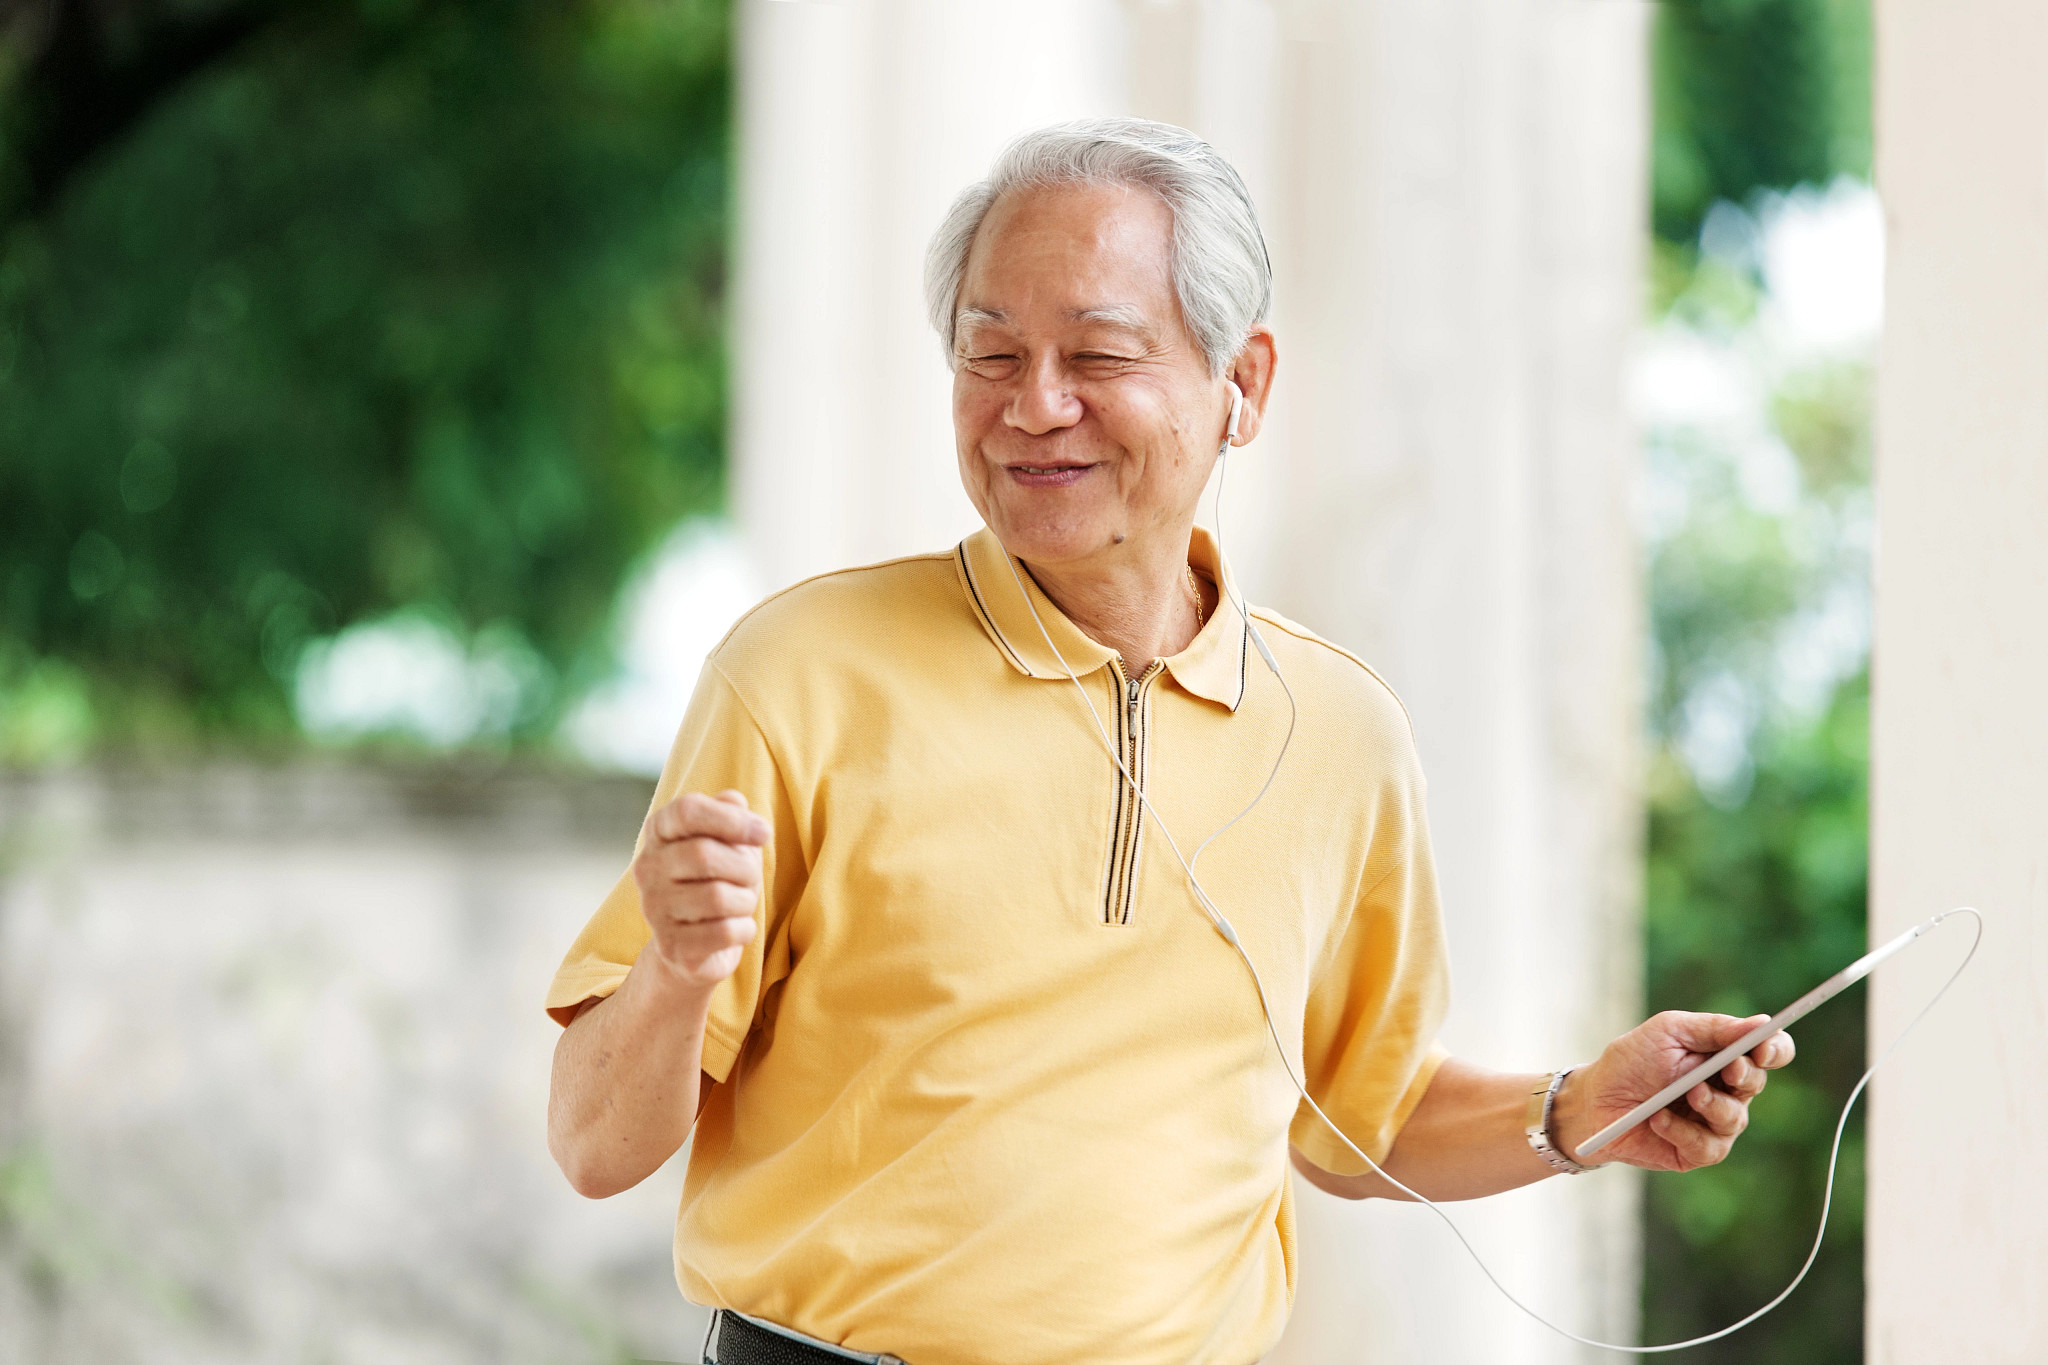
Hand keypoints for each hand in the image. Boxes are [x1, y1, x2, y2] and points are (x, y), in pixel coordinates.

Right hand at [631, 789, 768, 992]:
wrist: (695, 945)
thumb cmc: (717, 880)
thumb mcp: (728, 841)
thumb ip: (730, 815)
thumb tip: (735, 801)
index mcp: (659, 832)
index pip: (687, 810)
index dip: (731, 819)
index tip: (763, 833)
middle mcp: (647, 868)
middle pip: (704, 854)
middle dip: (745, 867)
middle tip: (751, 877)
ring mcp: (654, 909)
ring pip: (718, 897)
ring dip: (746, 900)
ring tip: (742, 903)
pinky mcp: (671, 946)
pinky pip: (724, 932)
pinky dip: (745, 929)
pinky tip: (738, 928)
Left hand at [1551, 1012, 1795, 1172]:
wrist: (1594, 1101)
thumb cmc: (1630, 1062)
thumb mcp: (1668, 1032)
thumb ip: (1714, 1028)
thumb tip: (1763, 1023)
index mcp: (1724, 1055)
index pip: (1769, 1051)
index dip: (1775, 1048)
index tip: (1763, 1047)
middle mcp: (1726, 1090)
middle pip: (1757, 1082)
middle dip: (1742, 1075)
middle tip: (1725, 1069)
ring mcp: (1714, 1123)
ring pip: (1735, 1118)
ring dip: (1712, 1104)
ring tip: (1687, 1094)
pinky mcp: (1698, 1152)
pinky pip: (1709, 1146)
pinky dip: (1682, 1131)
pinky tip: (1658, 1119)